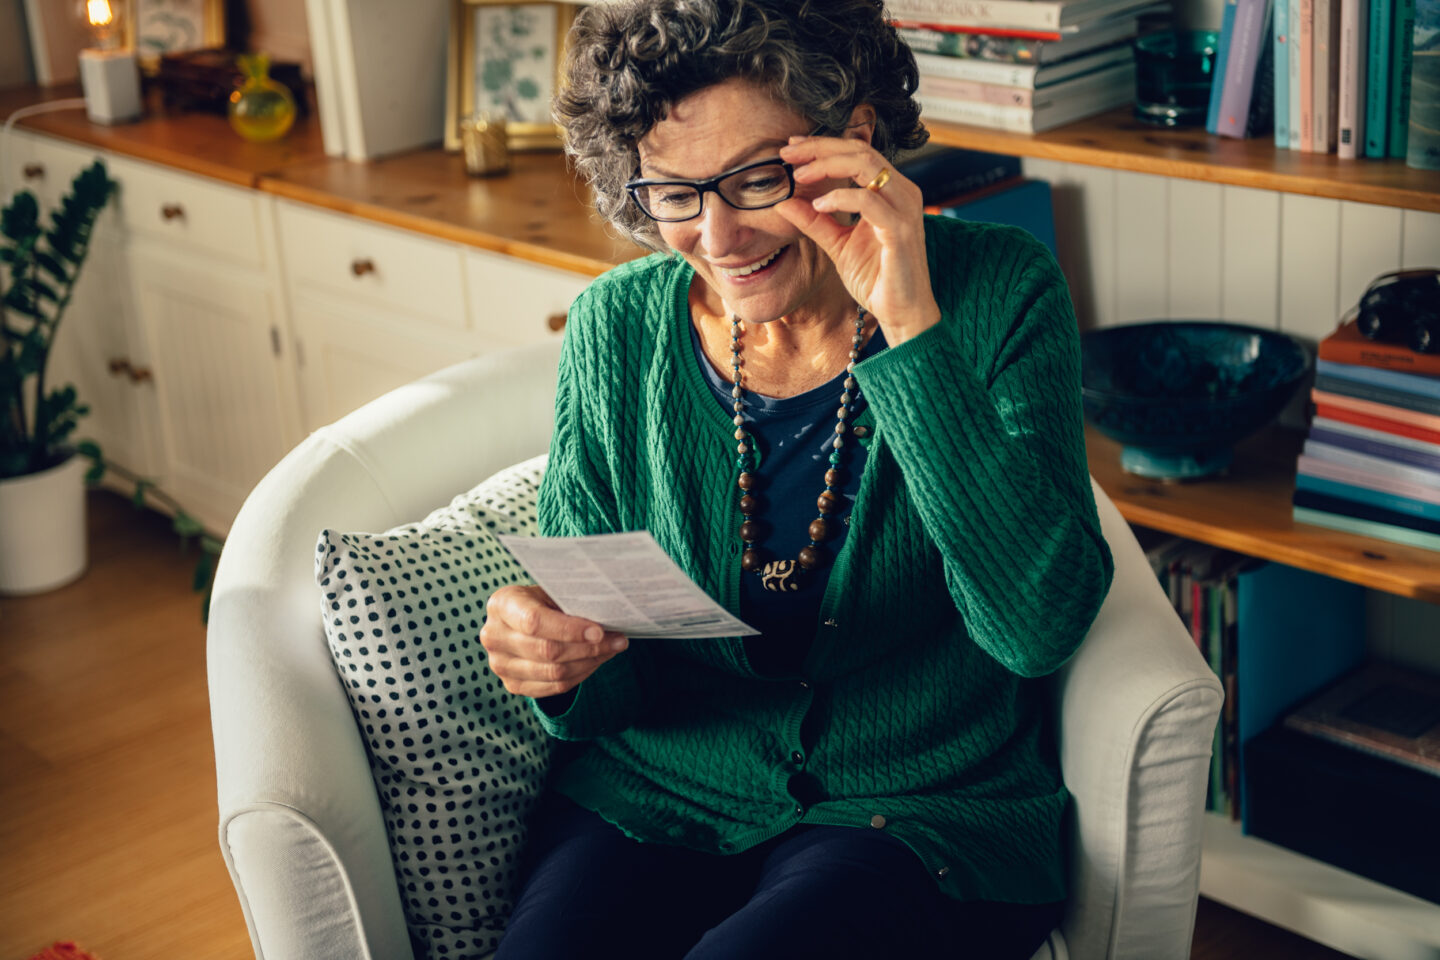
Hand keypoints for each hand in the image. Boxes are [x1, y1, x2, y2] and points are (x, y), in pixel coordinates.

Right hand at [480, 584, 628, 697]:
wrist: (520, 620)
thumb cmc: (541, 600)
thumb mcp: (550, 591)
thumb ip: (570, 602)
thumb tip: (609, 615)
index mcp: (501, 605)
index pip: (535, 622)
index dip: (569, 629)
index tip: (599, 631)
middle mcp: (493, 636)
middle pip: (547, 650)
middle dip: (588, 647)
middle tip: (618, 640)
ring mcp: (500, 664)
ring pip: (554, 673)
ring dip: (589, 662)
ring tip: (613, 649)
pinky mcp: (512, 684)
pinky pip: (554, 687)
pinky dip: (581, 675)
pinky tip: (596, 661)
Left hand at [776, 135, 941, 344]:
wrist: (901, 312)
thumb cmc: (877, 278)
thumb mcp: (838, 244)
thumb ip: (815, 221)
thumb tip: (784, 201)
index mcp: (890, 191)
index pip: (858, 152)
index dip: (823, 145)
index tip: (792, 148)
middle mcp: (902, 192)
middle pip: (861, 151)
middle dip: (821, 148)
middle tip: (789, 154)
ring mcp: (905, 209)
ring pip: (867, 165)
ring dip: (828, 165)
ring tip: (799, 175)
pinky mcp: (901, 230)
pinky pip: (869, 201)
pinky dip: (841, 197)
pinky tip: (819, 205)